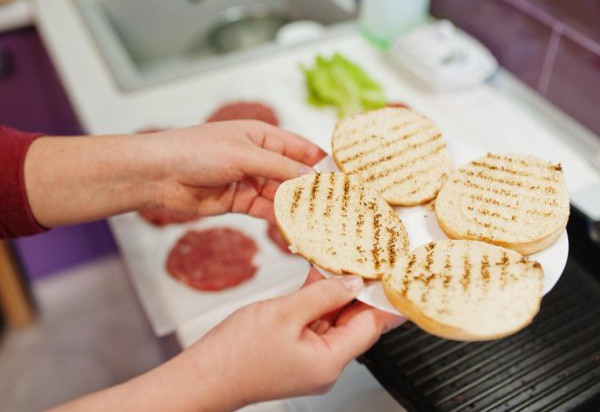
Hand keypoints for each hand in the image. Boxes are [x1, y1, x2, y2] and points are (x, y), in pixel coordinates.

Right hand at [51, 270, 404, 411]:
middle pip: (353, 321)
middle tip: (366, 257)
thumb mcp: (284, 313)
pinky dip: (316, 299)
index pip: (372, 325)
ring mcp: (309, 358)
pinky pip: (313, 321)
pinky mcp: (294, 351)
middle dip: (358, 289)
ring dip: (335, 291)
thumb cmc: (235, 354)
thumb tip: (351, 282)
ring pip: (333, 319)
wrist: (203, 376)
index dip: (383, 297)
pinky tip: (316, 275)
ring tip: (342, 259)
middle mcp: (325, 363)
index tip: (394, 274)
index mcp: (330, 361)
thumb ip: (322, 294)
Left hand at [148, 121, 325, 221]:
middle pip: (295, 175)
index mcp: (263, 136)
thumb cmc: (196, 151)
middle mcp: (260, 158)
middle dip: (313, 190)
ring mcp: (250, 181)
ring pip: (282, 196)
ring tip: (320, 222)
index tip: (343, 180)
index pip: (302, 149)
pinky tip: (295, 228)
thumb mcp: (244, 155)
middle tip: (336, 207)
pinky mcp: (240, 202)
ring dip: (298, 208)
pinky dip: (280, 219)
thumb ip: (280, 168)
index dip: (323, 163)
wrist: (158, 174)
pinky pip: (266, 210)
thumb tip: (313, 177)